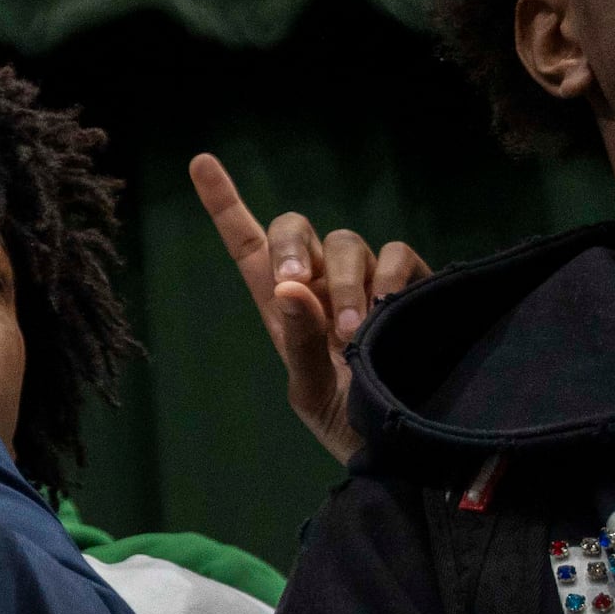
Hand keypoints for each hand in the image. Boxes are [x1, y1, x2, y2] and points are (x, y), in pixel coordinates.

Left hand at [190, 153, 428, 465]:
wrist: (405, 452)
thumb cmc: (347, 424)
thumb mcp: (310, 391)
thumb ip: (297, 340)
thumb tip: (292, 286)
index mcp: (283, 306)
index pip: (248, 244)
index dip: (224, 202)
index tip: (201, 162)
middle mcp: (321, 284)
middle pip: (296, 228)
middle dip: (293, 246)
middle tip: (298, 284)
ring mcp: (367, 283)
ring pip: (350, 242)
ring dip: (348, 281)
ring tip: (354, 331)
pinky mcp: (413, 287)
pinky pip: (399, 257)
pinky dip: (393, 278)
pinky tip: (390, 312)